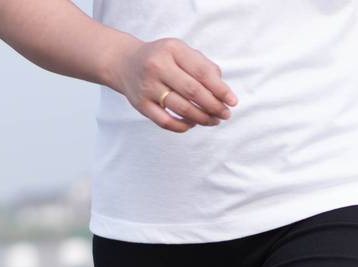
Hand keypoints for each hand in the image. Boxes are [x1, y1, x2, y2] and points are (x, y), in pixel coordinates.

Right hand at [108, 37, 236, 133]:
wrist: (125, 62)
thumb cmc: (163, 58)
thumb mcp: (182, 52)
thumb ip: (204, 66)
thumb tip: (224, 91)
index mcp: (171, 50)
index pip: (202, 72)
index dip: (220, 89)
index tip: (233, 102)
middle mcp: (157, 66)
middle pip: (193, 92)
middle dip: (214, 106)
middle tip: (225, 114)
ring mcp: (147, 86)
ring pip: (182, 109)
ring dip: (203, 118)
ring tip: (214, 120)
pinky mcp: (140, 104)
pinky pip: (166, 122)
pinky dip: (183, 126)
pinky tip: (193, 123)